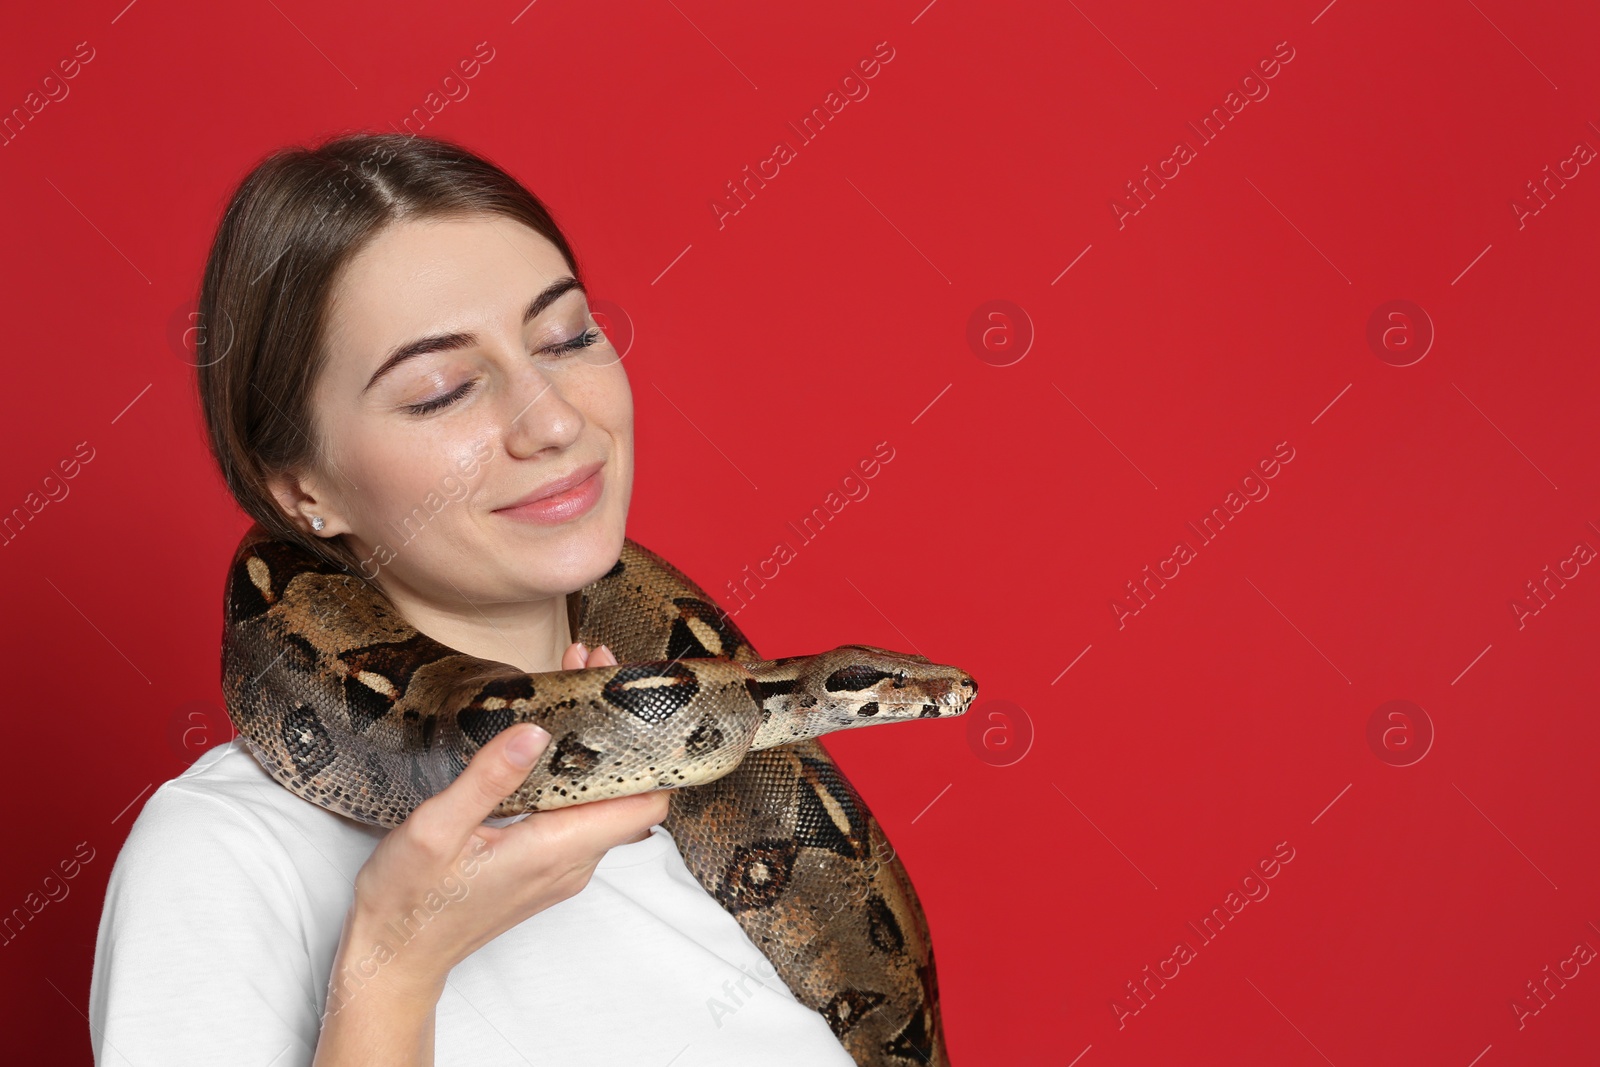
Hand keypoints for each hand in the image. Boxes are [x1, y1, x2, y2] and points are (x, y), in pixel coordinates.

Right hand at [333, 638, 662, 1008]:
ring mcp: (563, 867)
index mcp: (557, 851)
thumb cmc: (408, 900)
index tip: (625, 692)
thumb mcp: (436, 829)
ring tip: (567, 688)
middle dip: (619, 727)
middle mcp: (573, 862)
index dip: (649, 745)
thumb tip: (535, 732)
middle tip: (588, 668)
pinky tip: (547, 738)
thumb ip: (489, 778)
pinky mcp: (546, 867)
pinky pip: (580, 814)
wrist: (394, 957)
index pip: (646, 801)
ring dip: (596, 746)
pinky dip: (575, 771)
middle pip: (629, 790)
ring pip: (605, 800)